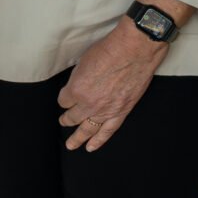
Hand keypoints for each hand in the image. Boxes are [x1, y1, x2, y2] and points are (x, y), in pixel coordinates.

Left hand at [58, 19, 169, 151]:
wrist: (134, 50)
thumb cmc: (109, 50)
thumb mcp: (83, 61)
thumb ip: (78, 77)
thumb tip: (78, 83)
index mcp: (76, 89)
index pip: (63, 100)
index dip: (64, 98)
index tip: (66, 96)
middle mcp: (88, 103)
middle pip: (72, 116)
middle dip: (66, 119)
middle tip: (63, 121)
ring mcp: (105, 110)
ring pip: (87, 129)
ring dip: (77, 138)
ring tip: (71, 144)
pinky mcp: (121, 112)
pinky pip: (107, 132)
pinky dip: (98, 141)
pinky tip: (90, 147)